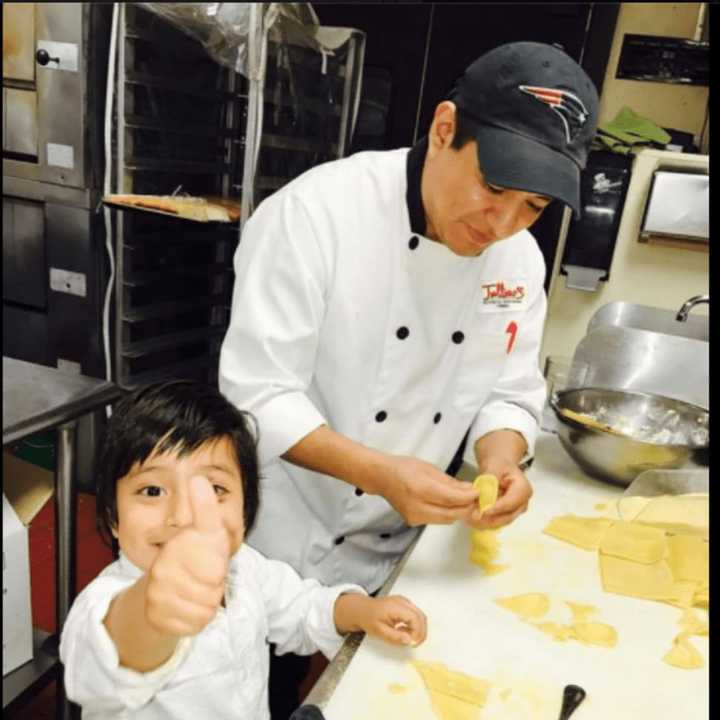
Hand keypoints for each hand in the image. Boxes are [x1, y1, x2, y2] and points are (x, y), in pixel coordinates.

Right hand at [145, 476, 229, 636]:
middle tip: (207, 575)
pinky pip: (196, 622)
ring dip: (209, 600)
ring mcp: (157, 591)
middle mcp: (163, 565)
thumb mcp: (208, 531)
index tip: (215, 555)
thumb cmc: (196, 556)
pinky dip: (199, 618)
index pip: (212, 550)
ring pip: (207, 604)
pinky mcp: (157, 615)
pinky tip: (189, 606)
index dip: (220, 558)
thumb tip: (197, 478)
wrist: (164, 592)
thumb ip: (206, 508)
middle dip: (218, 581)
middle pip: (215, 580)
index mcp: (179, 541)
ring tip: (198, 590)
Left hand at [334, 593, 426, 646]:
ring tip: (405, 636)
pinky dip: (414, 624)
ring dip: (418, 628)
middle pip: (421, 616)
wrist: (361, 609)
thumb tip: (409, 641)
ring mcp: (404, 601)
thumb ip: (395, 637)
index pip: (415, 619)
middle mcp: (402, 601)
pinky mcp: (404, 604)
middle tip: (413, 643)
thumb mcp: (379, 631)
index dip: (417, 633)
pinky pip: (415, 614)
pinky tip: (404, 630)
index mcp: (396, 607)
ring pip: (420, 615)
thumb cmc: (368, 619)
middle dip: (421, 632)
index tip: (412, 643)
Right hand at [379, 456, 477, 525]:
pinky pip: (438, 520)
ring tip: (466, 501)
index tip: (480, 493)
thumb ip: (451, 482)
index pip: (451, 499)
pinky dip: (447, 513)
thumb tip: (470, 489)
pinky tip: (450, 505)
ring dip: (459, 511)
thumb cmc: (404, 468)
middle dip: (467, 507)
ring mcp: (415, 517)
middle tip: (477, 499)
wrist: (382, 478)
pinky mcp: (414, 522)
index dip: (468, 497)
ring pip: (446, 519)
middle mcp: (417, 507)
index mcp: (420, 489)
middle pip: (451, 514)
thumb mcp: (429, 468)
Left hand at [465, 460, 532, 529]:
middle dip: (489, 517)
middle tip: (473, 515)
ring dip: (485, 521)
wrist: (498, 466)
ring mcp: (515, 510)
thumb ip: (489, 480)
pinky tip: (472, 518)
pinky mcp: (506, 515)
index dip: (496, 508)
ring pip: (500, 521)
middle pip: (507, 515)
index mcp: (523, 489)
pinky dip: (484, 520)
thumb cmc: (498, 464)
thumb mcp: (493, 466)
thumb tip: (484, 493)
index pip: (510, 502)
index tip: (482, 511)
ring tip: (470, 516)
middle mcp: (522, 502)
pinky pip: (495, 521)